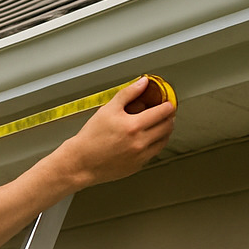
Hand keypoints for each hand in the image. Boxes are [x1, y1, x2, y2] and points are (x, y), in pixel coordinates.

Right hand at [52, 77, 174, 187]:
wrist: (80, 162)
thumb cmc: (90, 137)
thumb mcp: (107, 110)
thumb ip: (128, 93)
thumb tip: (143, 83)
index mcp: (134, 126)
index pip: (164, 112)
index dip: (168, 105)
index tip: (167, 103)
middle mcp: (140, 142)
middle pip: (168, 126)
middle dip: (169, 117)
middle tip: (163, 113)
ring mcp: (140, 156)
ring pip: (164, 140)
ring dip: (164, 131)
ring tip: (156, 125)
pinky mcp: (137, 166)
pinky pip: (154, 152)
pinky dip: (154, 144)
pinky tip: (145, 139)